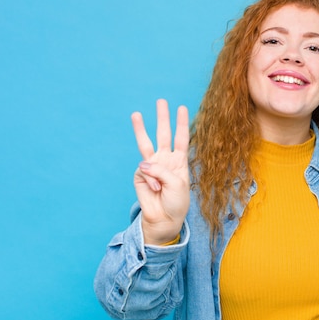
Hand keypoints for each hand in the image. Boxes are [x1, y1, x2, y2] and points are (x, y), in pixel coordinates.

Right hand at [131, 99, 189, 244]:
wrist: (164, 218)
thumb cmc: (176, 202)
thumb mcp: (177, 184)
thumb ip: (161, 170)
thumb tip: (143, 163)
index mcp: (179, 162)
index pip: (181, 138)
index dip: (182, 124)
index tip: (183, 108)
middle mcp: (165, 160)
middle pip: (163, 134)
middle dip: (162, 118)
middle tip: (161, 101)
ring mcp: (152, 166)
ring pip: (145, 143)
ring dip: (141, 129)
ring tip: (136, 114)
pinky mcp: (140, 175)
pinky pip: (144, 171)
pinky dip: (151, 180)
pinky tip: (155, 189)